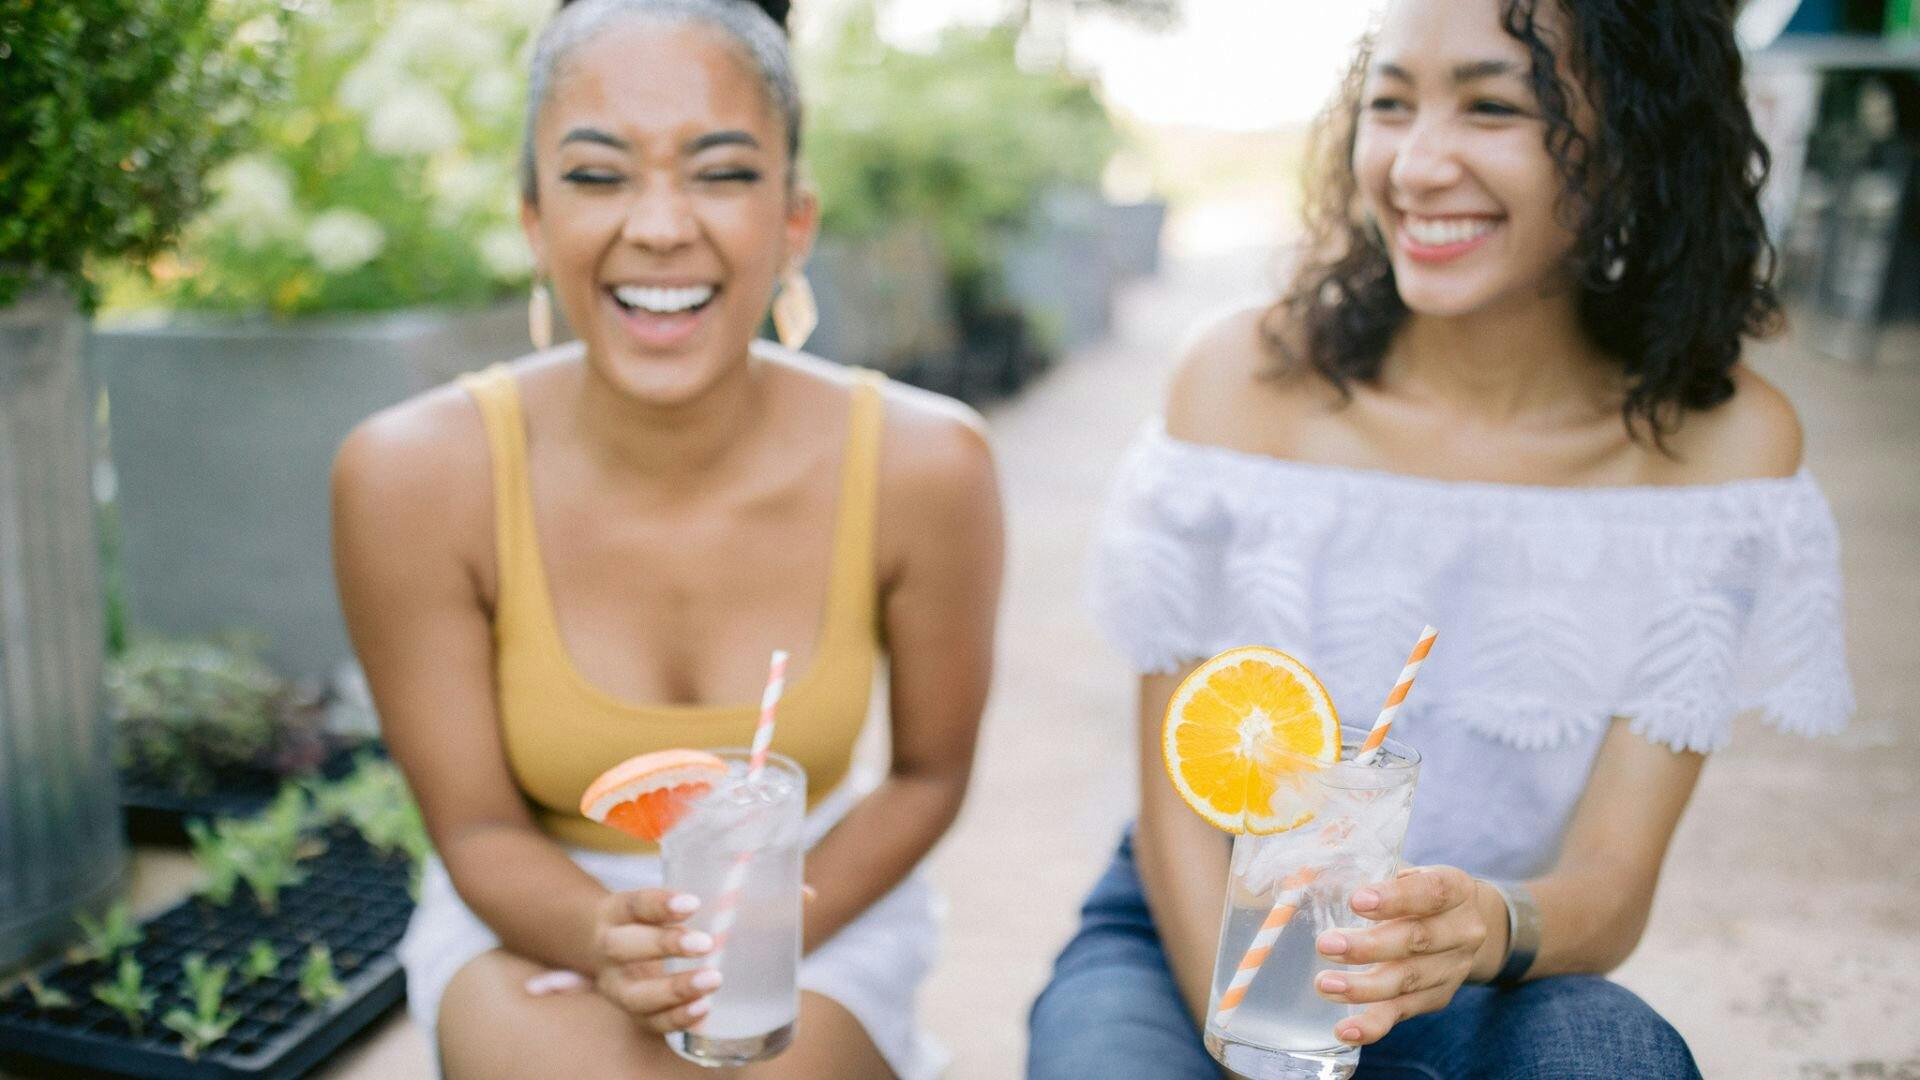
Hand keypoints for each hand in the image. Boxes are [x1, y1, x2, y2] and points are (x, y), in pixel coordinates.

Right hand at [590, 889, 722, 1033]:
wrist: (617, 953)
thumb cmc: (659, 921)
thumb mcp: (671, 903)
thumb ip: (723, 897)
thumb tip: (798, 894)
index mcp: (615, 913)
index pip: (631, 905)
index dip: (658, 904)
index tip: (693, 902)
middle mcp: (608, 949)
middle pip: (621, 947)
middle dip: (664, 945)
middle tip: (706, 943)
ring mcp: (616, 986)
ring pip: (635, 993)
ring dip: (675, 989)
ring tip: (713, 980)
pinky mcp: (633, 1015)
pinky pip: (651, 1022)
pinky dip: (677, 1018)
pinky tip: (704, 1009)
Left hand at [1312, 866, 1495, 1045]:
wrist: (1471, 924)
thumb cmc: (1420, 891)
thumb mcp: (1406, 869)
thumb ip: (1367, 864)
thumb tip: (1315, 858)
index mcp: (1455, 888)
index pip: (1429, 892)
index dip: (1395, 898)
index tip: (1357, 900)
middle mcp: (1461, 931)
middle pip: (1416, 940)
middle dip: (1368, 946)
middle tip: (1325, 944)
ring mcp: (1451, 968)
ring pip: (1407, 981)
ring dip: (1363, 987)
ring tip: (1325, 985)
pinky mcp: (1436, 998)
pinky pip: (1403, 1013)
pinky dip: (1373, 1024)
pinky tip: (1346, 1030)